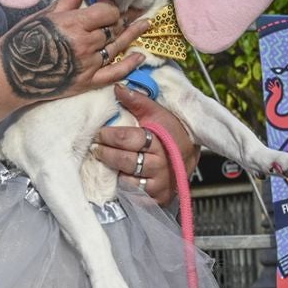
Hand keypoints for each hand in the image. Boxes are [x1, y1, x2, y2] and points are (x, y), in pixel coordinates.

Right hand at [2, 0, 150, 102]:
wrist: (10, 74)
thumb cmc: (23, 41)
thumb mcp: (44, 16)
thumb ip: (67, 0)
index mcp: (75, 24)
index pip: (107, 12)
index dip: (110, 6)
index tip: (106, 3)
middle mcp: (86, 44)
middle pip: (113, 29)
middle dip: (121, 19)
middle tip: (130, 12)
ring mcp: (89, 65)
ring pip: (117, 47)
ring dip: (132, 35)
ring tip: (145, 24)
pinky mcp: (87, 82)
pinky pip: (115, 73)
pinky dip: (129, 64)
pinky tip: (140, 56)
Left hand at [93, 87, 196, 206]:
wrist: (189, 156)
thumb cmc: (171, 132)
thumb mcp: (158, 113)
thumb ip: (137, 101)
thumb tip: (118, 88)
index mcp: (160, 141)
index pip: (127, 139)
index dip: (110, 136)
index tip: (101, 133)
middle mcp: (160, 165)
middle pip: (124, 160)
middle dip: (106, 153)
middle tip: (98, 147)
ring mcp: (159, 184)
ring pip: (126, 181)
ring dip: (113, 171)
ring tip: (107, 160)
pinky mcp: (157, 199)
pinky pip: (133, 196)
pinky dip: (124, 187)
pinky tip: (121, 176)